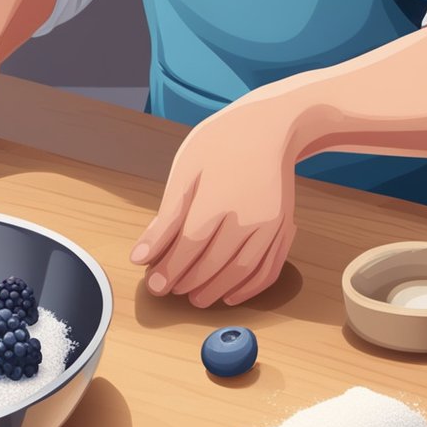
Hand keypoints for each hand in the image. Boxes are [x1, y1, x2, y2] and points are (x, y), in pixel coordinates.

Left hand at [130, 100, 299, 306]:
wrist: (271, 128)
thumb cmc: (221, 144)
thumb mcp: (185, 172)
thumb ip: (166, 219)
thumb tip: (141, 256)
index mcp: (217, 200)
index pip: (188, 248)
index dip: (169, 271)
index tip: (154, 286)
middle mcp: (248, 217)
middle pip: (214, 264)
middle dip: (188, 284)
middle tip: (171, 291)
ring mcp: (271, 225)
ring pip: (241, 272)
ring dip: (216, 291)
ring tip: (196, 298)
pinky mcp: (284, 229)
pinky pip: (269, 270)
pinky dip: (249, 289)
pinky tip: (230, 295)